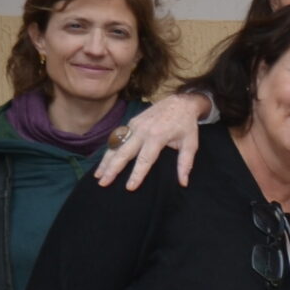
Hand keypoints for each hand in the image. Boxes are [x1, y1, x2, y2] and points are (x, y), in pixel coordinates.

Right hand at [93, 92, 208, 189]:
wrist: (180, 102)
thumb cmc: (186, 125)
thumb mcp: (191, 143)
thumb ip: (185, 163)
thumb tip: (183, 183)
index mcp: (157, 136)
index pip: (145, 159)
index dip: (137, 174)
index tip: (129, 187)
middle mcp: (142, 131)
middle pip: (124, 153)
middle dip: (112, 169)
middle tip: (103, 183)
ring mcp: (134, 125)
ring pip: (116, 145)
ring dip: (106, 161)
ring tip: (98, 175)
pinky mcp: (131, 122)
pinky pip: (117, 138)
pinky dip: (109, 150)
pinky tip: (103, 162)